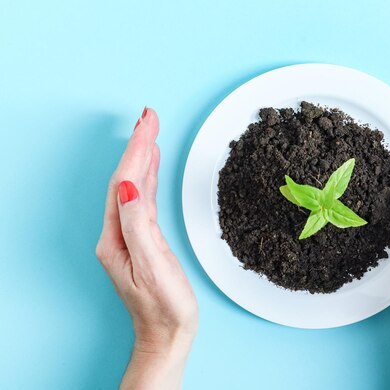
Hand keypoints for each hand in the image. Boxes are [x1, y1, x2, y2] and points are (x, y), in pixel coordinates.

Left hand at [96, 108, 197, 388]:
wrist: (168, 334)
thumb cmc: (164, 308)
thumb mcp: (152, 267)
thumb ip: (139, 225)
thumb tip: (130, 187)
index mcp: (116, 238)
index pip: (124, 182)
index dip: (137, 150)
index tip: (148, 124)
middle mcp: (118, 233)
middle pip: (125, 178)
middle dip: (137, 145)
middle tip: (150, 116)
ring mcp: (129, 236)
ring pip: (133, 185)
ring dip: (142, 156)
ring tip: (150, 131)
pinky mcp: (143, 239)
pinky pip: (142, 198)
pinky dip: (147, 176)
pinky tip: (151, 165)